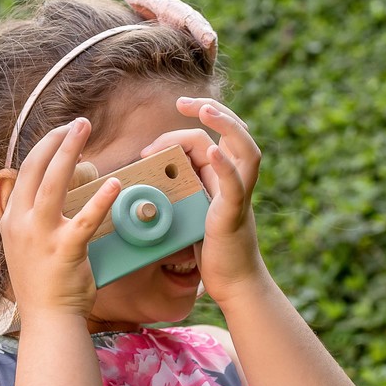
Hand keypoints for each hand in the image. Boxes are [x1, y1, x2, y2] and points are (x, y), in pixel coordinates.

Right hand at [0, 118, 122, 323]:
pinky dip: (101, 199)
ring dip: (70, 150)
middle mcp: (20, 223)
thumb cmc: (44, 283)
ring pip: (53, 184)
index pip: (25, 172)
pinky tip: (115, 184)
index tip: (63, 133)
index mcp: (11, 219)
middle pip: (35, 168)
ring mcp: (40, 236)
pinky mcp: (65, 251)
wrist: (48, 319)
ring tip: (85, 129)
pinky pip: (85, 220)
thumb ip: (35, 217)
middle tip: (79, 123)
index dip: (44, 147)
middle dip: (57, 139)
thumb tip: (56, 191)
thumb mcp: (26, 245)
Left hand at [140, 97, 268, 303]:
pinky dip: (225, 165)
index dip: (179, 132)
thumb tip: (140, 182)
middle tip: (183, 102)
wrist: (232, 283)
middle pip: (231, 130)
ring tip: (205, 110)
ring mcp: (239, 194)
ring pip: (245, 148)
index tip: (150, 146)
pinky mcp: (235, 213)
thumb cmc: (210, 249)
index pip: (208, 137)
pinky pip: (235, 184)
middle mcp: (236, 179)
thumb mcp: (187, 213)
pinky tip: (213, 152)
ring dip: (225, 124)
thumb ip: (173, 193)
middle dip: (209, 109)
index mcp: (222, 176)